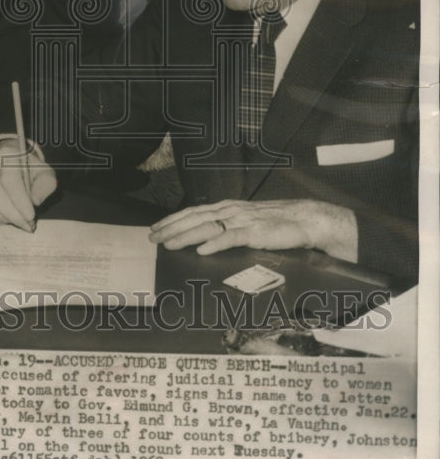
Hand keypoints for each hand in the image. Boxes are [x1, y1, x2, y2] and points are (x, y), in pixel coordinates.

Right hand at [0, 137, 56, 231]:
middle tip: (29, 225)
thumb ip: (45, 184)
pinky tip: (6, 218)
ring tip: (20, 219)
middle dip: (15, 216)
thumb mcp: (44, 172)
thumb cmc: (28, 168)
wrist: (8, 161)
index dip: (20, 202)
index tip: (31, 217)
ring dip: (6, 219)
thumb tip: (35, 201)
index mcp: (6, 154)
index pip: (10, 182)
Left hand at [149, 199, 357, 262]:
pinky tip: (202, 250)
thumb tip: (204, 238)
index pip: (193, 212)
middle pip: (194, 218)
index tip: (156, 227)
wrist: (305, 219)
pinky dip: (215, 243)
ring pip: (207, 226)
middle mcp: (230, 210)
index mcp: (227, 208)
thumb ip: (227, 227)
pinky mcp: (255, 232)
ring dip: (185, 236)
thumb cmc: (275, 224)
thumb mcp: (246, 222)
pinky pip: (231, 237)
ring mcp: (242, 220)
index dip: (173, 219)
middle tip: (153, 238)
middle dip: (171, 227)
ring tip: (169, 244)